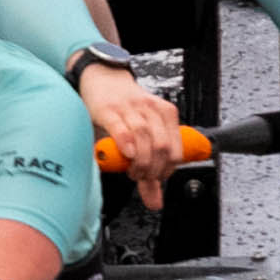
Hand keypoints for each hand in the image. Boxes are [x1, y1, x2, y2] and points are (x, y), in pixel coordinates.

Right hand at [82, 60, 185, 190]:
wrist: (103, 78)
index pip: (176, 149)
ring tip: (131, 171)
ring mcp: (130, 108)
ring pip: (144, 137)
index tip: (156, 179)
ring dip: (139, 162)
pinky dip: (126, 143)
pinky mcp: (109, 109)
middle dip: (153, 169)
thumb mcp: (140, 135)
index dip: (168, 170)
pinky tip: (127, 154)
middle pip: (162, 146)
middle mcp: (150, 109)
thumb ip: (148, 169)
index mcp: (165, 113)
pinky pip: (122, 127)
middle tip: (141, 177)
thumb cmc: (124, 109)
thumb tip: (155, 202)